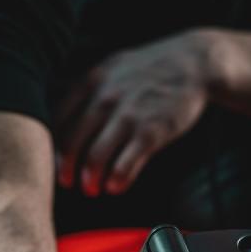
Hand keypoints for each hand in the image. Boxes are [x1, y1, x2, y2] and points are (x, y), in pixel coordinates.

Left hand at [56, 29, 215, 196]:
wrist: (194, 63)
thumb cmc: (153, 68)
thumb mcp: (113, 67)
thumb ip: (90, 88)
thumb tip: (67, 115)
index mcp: (92, 82)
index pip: (60, 121)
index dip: (56, 147)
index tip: (59, 163)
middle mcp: (105, 99)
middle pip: (73, 143)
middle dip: (68, 169)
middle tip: (70, 183)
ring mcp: (128, 116)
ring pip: (96, 157)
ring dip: (91, 179)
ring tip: (94, 189)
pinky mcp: (151, 132)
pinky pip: (125, 164)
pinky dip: (117, 180)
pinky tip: (116, 187)